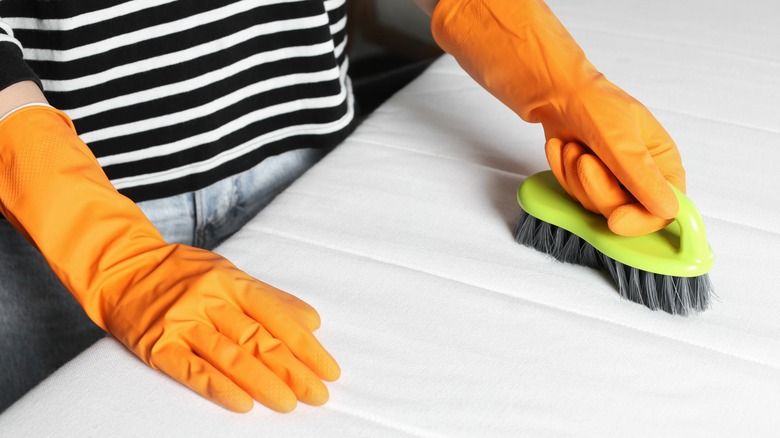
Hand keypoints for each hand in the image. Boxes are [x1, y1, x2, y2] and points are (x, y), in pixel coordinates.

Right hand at [105, 244, 339, 412]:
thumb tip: (313, 321)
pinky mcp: (157, 346)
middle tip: (318, 395)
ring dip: (264, 382)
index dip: (306, 346)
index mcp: (231, 281)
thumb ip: (269, 297)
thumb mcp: (226, 272)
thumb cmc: (180, 272)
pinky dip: (219, 388)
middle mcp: (209, 299)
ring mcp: (182, 322)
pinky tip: (244, 404)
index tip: (328, 370)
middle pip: (259, 339)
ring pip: (230, 356)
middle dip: (294, 370)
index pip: (277, 317)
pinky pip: (192, 370)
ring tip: (290, 403)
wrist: (118, 266)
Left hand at [540, 80, 684, 235]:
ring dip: (576, 177)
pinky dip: (563, 173)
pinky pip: (575, 196)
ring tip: (573, 146)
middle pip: (625, 211)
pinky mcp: (587, 181)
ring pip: (596, 205)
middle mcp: (641, 175)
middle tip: (583, 159)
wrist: (553, 90)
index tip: (615, 220)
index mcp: (662, 162)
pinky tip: (561, 148)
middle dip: (597, 188)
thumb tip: (669, 209)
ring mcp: (613, 180)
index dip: (641, 220)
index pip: (664, 209)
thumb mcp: (620, 139)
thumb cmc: (593, 104)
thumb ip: (642, 176)